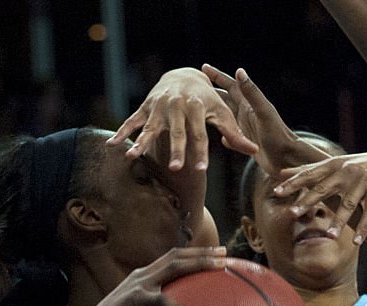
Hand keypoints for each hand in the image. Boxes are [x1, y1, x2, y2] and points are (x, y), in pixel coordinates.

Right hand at [77, 246, 237, 305]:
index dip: (197, 253)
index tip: (220, 253)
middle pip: (176, 256)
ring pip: (173, 268)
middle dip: (201, 253)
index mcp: (147, 275)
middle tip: (225, 254)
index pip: (174, 257)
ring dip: (197, 265)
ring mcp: (139, 284)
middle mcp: (144, 274)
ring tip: (218, 269)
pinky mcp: (135, 299)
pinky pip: (161, 301)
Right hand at [106, 68, 256, 170]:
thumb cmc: (207, 100)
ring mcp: (159, 107)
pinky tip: (111, 145)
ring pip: (150, 128)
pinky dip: (122, 132)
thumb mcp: (223, 113)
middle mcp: (176, 107)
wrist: (183, 76)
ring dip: (141, 142)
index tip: (202, 169)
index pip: (201, 134)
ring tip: (132, 157)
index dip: (202, 151)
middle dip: (176, 150)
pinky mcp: (146, 108)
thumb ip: (236, 134)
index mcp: (196, 108)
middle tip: (176, 169)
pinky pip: (132, 121)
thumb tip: (255, 152)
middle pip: (177, 133)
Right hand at [202, 65, 327, 174]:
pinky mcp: (247, 144)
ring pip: (226, 119)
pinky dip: (227, 138)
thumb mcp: (263, 112)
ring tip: (201, 114)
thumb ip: (251, 93)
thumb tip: (239, 71)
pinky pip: (231, 138)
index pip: (232, 85)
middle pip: (224, 100)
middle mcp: (247, 115)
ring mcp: (246, 129)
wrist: (288, 160)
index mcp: (250, 104)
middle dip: (211, 94)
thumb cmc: (278, 136)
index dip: (217, 76)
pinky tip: (222, 140)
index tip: (203, 68)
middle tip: (194, 89)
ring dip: (215, 117)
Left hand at [273, 152, 366, 244]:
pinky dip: (363, 229)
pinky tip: (356, 243)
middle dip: (308, 201)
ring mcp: (362, 182)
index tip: (276, 192)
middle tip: (293, 213)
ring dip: (339, 222)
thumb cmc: (358, 167)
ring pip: (348, 204)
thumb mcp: (334, 165)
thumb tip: (280, 172)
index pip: (309, 175)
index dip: (293, 183)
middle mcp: (346, 172)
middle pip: (324, 189)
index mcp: (333, 166)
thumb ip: (308, 170)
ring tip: (329, 236)